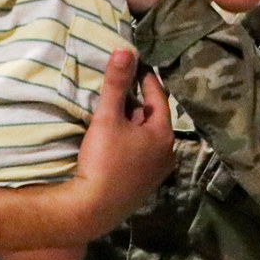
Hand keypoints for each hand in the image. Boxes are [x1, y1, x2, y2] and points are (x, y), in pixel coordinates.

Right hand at [71, 48, 173, 236]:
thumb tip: (125, 49)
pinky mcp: (143, 186)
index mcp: (164, 135)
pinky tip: (114, 142)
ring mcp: (156, 173)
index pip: (158, 97)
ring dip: (133, 125)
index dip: (146, 79)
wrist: (91, 209)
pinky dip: (131, 143)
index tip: (136, 64)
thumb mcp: (107, 117)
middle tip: (121, 87)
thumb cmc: (103, 160)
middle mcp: (167, 154)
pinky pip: (140, 155)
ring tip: (115, 112)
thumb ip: (116, 84)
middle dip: (137, 103)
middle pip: (153, 119)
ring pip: (146, 138)